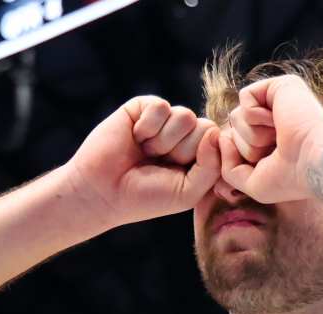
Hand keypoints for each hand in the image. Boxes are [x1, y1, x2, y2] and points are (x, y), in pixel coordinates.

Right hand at [65, 96, 220, 227]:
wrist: (104, 191)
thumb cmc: (146, 197)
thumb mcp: (188, 192)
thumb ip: (211, 167)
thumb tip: (214, 132)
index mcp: (198, 157)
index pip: (218, 144)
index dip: (202, 159)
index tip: (180, 176)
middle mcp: (184, 137)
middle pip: (205, 127)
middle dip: (182, 152)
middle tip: (159, 164)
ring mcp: (164, 121)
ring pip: (185, 116)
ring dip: (164, 141)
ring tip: (146, 152)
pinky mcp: (143, 107)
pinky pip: (161, 106)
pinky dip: (147, 128)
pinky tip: (135, 138)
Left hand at [219, 75, 322, 203]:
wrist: (315, 161)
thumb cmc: (290, 178)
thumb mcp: (252, 183)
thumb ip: (228, 168)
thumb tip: (222, 136)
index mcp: (270, 143)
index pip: (235, 145)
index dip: (243, 159)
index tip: (268, 166)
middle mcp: (274, 121)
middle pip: (233, 131)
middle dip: (248, 148)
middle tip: (277, 150)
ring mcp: (277, 103)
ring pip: (236, 116)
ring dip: (252, 135)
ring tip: (279, 137)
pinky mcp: (279, 86)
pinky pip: (245, 98)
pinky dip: (256, 115)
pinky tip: (277, 121)